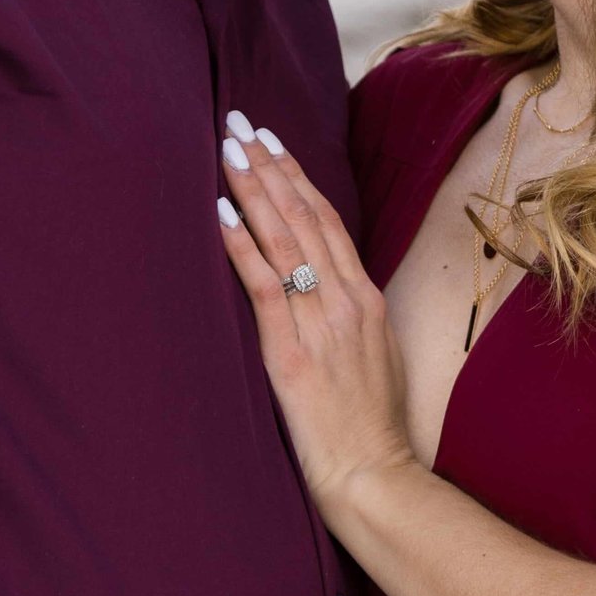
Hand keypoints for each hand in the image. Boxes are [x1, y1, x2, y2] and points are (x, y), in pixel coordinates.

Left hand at [216, 116, 416, 514]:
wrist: (373, 473)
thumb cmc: (370, 427)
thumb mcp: (374, 358)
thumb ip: (350, 319)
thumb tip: (327, 289)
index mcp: (367, 300)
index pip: (329, 222)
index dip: (298, 177)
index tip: (272, 141)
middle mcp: (347, 301)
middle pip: (306, 216)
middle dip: (271, 165)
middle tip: (240, 122)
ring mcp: (322, 324)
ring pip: (286, 240)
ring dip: (253, 189)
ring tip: (227, 149)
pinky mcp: (292, 352)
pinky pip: (266, 285)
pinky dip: (242, 245)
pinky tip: (221, 213)